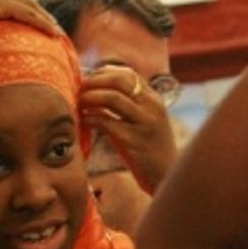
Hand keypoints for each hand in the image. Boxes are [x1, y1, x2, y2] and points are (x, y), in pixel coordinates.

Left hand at [80, 65, 177, 193]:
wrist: (167, 174)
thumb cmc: (150, 148)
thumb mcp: (145, 120)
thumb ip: (128, 105)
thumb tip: (96, 89)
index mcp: (154, 99)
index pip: (126, 74)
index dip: (103, 74)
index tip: (88, 82)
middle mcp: (152, 106)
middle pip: (118, 80)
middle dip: (94, 82)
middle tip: (80, 90)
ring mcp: (145, 123)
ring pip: (113, 98)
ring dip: (91, 98)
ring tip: (80, 104)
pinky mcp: (136, 141)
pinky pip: (108, 123)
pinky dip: (92, 118)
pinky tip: (86, 121)